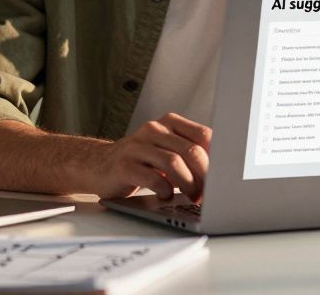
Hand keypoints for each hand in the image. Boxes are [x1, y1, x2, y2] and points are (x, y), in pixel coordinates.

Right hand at [84, 113, 210, 201]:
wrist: (98, 165)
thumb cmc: (140, 161)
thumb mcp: (166, 150)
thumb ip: (189, 153)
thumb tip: (221, 174)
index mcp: (168, 123)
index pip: (203, 135)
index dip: (217, 159)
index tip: (221, 178)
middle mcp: (152, 130)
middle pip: (191, 151)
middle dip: (205, 177)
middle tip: (207, 194)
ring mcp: (136, 146)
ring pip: (174, 163)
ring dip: (188, 185)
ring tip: (191, 197)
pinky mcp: (123, 166)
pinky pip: (152, 178)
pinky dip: (165, 190)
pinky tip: (166, 195)